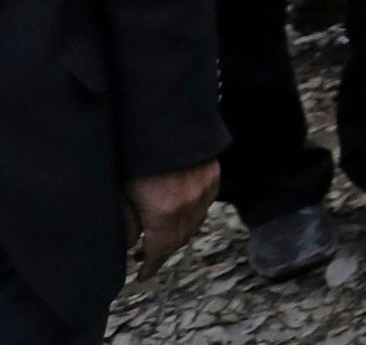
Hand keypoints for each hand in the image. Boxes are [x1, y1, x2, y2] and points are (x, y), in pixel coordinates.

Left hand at [127, 162, 216, 276]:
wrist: (165, 120)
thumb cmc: (137, 154)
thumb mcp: (122, 192)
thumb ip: (127, 222)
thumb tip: (131, 243)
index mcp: (165, 211)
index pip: (160, 250)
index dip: (150, 266)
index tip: (141, 276)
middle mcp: (190, 204)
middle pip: (179, 240)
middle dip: (163, 251)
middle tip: (144, 256)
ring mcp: (206, 189)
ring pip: (195, 224)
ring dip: (178, 235)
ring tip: (160, 236)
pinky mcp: (213, 175)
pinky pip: (205, 206)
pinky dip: (193, 216)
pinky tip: (179, 214)